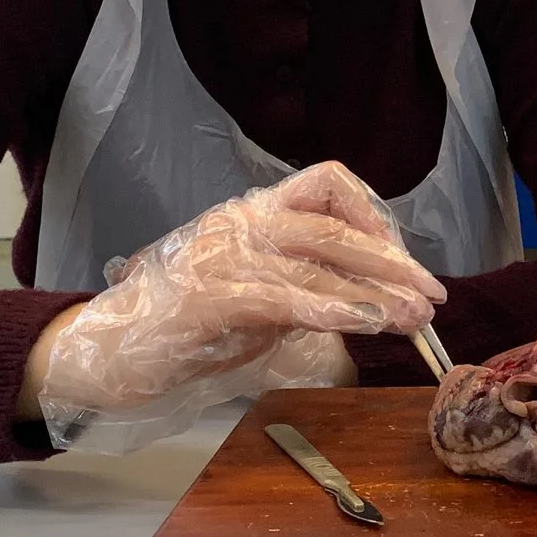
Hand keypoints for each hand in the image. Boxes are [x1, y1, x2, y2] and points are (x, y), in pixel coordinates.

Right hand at [32, 161, 445, 451]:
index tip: (400, 257)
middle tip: (430, 293)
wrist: (105, 352)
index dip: (372, 214)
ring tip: (413, 319)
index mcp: (252, 215)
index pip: (326, 184)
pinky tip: (364, 325)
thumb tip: (372, 301)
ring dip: (375, 292)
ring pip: (317, 260)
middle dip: (391, 260)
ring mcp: (224, 256)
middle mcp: (241, 223)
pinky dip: (331, 308)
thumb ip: (304, 289)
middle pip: (333, 224)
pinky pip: (284, 296)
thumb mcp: (255, 298)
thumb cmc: (183, 328)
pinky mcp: (211, 296)